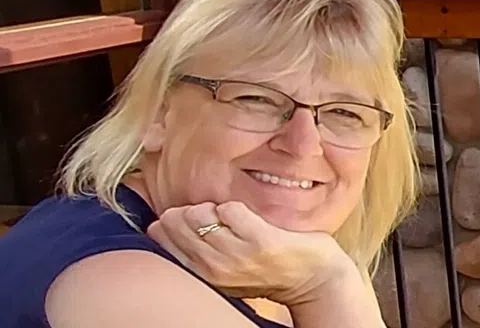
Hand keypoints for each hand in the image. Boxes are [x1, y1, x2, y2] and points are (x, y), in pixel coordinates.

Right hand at [147, 201, 356, 305]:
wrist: (312, 279)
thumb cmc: (265, 270)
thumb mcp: (223, 268)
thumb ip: (196, 250)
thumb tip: (165, 222)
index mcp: (201, 274)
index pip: (160, 237)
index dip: (171, 220)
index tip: (190, 221)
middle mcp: (213, 269)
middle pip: (176, 222)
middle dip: (189, 211)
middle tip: (213, 218)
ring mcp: (236, 256)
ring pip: (199, 214)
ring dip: (212, 207)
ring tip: (230, 219)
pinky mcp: (259, 242)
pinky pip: (229, 209)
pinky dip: (235, 207)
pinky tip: (246, 218)